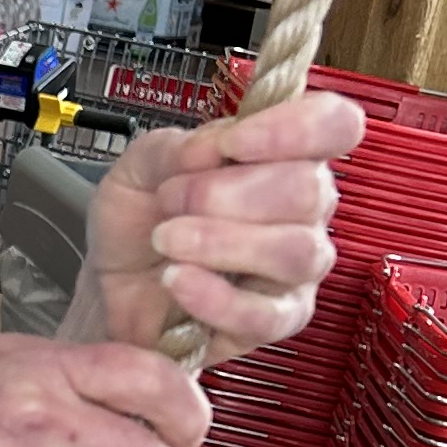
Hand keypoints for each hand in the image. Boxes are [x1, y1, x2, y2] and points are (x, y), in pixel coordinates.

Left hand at [68, 88, 362, 355]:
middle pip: (309, 190)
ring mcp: (298, 269)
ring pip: (295, 251)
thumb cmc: (140, 220)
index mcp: (284, 156)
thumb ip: (174, 148)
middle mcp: (304, 210)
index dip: (295, 128)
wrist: (111, 284)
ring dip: (220, 241)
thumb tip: (210, 148)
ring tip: (166, 239)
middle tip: (170, 199)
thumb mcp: (139, 168)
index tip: (232, 143)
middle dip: (226, 192)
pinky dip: (215, 295)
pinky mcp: (278, 320)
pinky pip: (267, 314)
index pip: (334, 125)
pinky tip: (177, 278)